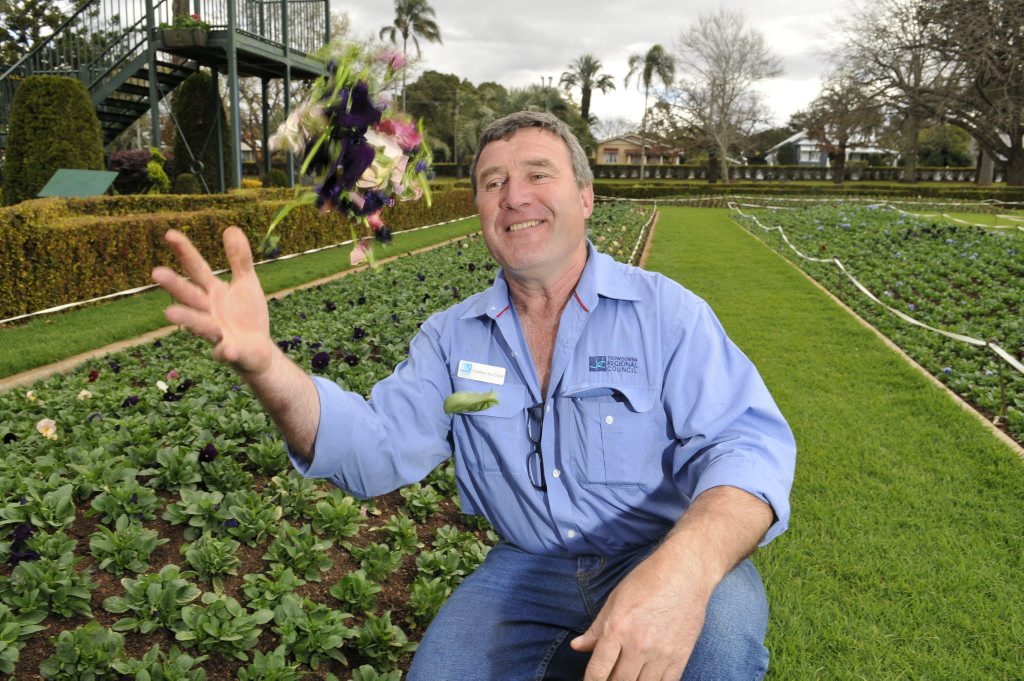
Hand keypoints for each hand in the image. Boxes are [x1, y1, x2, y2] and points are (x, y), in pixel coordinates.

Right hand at [151, 227, 275, 376]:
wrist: (259, 350)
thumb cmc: (247, 314)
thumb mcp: (246, 282)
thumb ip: (239, 259)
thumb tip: (231, 227)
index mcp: (212, 291)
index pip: (195, 268)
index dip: (184, 252)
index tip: (169, 234)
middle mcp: (208, 310)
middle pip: (190, 295)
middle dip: (175, 285)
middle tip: (156, 272)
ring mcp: (217, 332)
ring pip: (199, 324)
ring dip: (186, 319)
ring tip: (169, 313)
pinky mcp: (230, 351)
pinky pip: (226, 351)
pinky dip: (225, 351)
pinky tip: (225, 349)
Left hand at [570, 545, 712, 680]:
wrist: (686, 573)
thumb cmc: (647, 581)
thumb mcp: (615, 599)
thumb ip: (596, 628)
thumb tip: (577, 646)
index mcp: (617, 628)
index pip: (598, 671)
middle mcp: (638, 645)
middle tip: (609, 677)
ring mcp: (661, 653)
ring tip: (627, 677)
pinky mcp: (680, 656)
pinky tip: (646, 678)